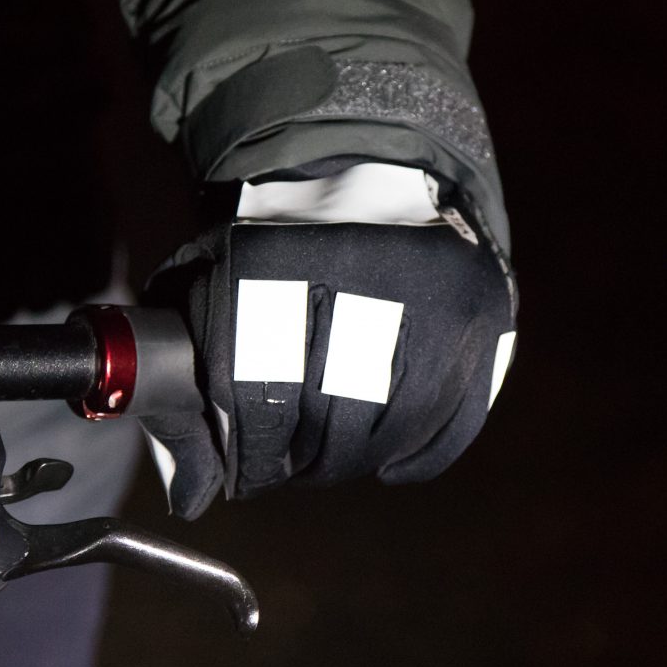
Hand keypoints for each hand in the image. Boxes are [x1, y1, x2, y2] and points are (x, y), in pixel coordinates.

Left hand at [143, 169, 516, 518]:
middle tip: (291, 466)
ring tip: (332, 459)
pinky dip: (420, 454)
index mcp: (275, 261)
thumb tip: (191, 498)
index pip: (260, 398)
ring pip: (395, 427)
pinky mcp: (480, 314)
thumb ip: (187, 380)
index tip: (245, 470)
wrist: (357, 168)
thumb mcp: (208, 284)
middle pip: (331, 420)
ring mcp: (432, 295)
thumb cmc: (270, 246)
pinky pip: (455, 418)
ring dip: (358, 460)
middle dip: (305, 462)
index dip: (251, 454)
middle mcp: (362, 273)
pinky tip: (390, 463)